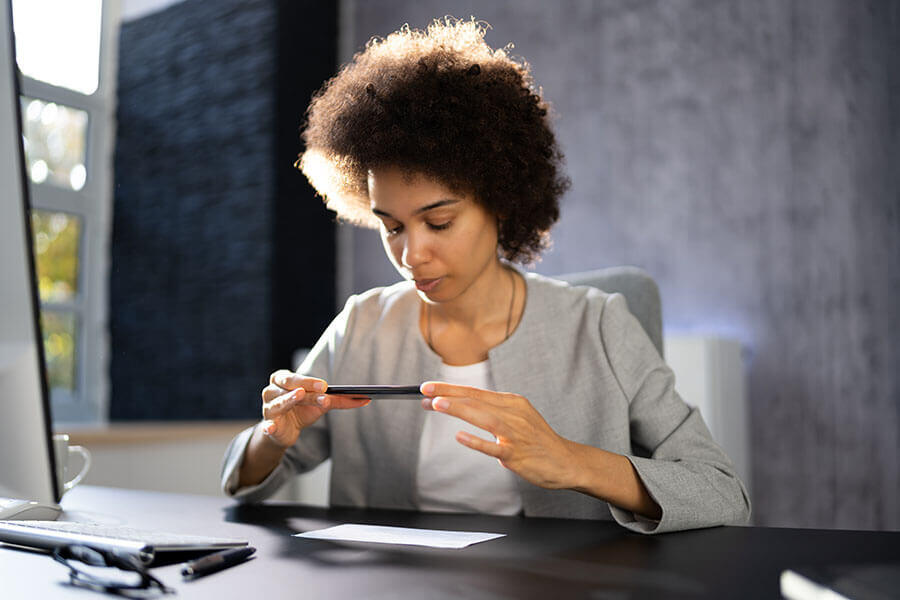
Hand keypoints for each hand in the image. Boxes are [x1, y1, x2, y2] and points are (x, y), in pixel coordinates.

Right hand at [260, 370, 369, 447]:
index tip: (325, 385)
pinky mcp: (269, 426)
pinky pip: (267, 426)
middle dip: (305, 385)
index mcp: (283, 379)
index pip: (296, 377)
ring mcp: (269, 408)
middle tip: (321, 388)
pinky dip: (268, 427)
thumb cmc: (301, 410)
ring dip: (289, 400)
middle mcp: (273, 390)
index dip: (310, 380)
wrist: (284, 431)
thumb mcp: (319, 403)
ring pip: (279, 403)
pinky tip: (271, 428)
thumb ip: (338, 400)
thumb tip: (365, 398)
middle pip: (288, 385)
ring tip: (299, 395)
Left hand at [419, 382, 578, 489]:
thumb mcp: (518, 417)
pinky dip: (476, 441)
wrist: (566, 461)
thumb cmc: (537, 440)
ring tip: (436, 404)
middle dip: (448, 394)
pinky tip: (460, 436)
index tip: (428, 386)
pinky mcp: (517, 454)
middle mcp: (513, 413)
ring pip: (483, 417)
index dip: (450, 388)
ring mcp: (516, 434)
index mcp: (512, 402)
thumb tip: (458, 407)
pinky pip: (494, 447)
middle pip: (476, 400)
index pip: (475, 392)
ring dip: (459, 409)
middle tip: (424, 391)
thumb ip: (491, 412)